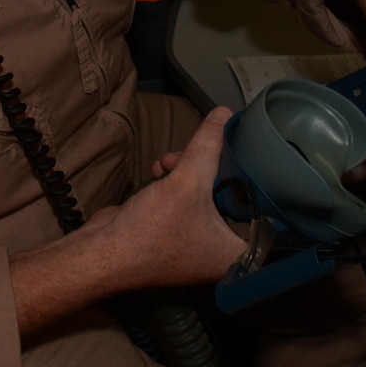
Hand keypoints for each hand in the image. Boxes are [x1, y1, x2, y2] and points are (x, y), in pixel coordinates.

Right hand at [85, 107, 248, 291]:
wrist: (104, 252)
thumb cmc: (150, 233)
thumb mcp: (186, 181)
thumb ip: (208, 146)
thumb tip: (223, 114)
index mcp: (236, 252)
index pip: (261, 209)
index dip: (252, 180)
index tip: (246, 157)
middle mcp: (220, 252)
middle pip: (228, 198)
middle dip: (209, 171)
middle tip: (195, 156)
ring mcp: (195, 245)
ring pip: (203, 196)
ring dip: (186, 172)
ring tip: (169, 163)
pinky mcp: (173, 235)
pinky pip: (184, 202)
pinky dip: (173, 184)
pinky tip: (159, 172)